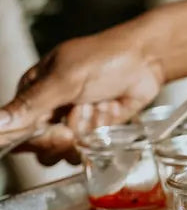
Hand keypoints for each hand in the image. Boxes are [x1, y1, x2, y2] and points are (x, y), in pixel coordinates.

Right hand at [0, 24, 164, 164]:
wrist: (147, 61)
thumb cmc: (104, 58)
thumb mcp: (64, 78)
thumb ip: (32, 103)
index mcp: (33, 92)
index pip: (18, 130)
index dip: (36, 138)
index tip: (59, 131)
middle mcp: (50, 110)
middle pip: (43, 145)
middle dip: (65, 135)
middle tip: (82, 113)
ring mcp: (75, 122)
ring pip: (67, 151)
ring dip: (86, 132)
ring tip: (98, 106)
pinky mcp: (97, 131)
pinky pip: (91, 148)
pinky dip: (102, 134)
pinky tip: (110, 111)